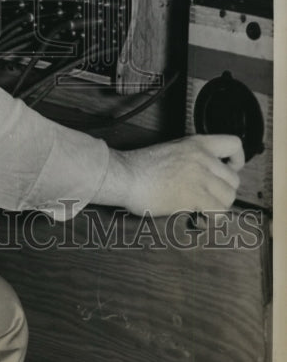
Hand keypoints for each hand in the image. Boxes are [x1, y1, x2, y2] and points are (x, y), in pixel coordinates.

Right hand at [95, 134, 244, 215]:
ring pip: (228, 197)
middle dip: (223, 191)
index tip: (228, 170)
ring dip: (217, 205)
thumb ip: (192, 157)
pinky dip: (212, 217)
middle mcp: (201, 157)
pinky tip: (198, 216)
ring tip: (202, 207)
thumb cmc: (140, 166)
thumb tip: (205, 176)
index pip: (234, 144)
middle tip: (209, 197)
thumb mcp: (171, 150)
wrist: (124, 175)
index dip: (237, 161)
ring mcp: (199, 176)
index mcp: (196, 144)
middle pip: (233, 180)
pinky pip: (219, 212)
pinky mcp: (194, 195)